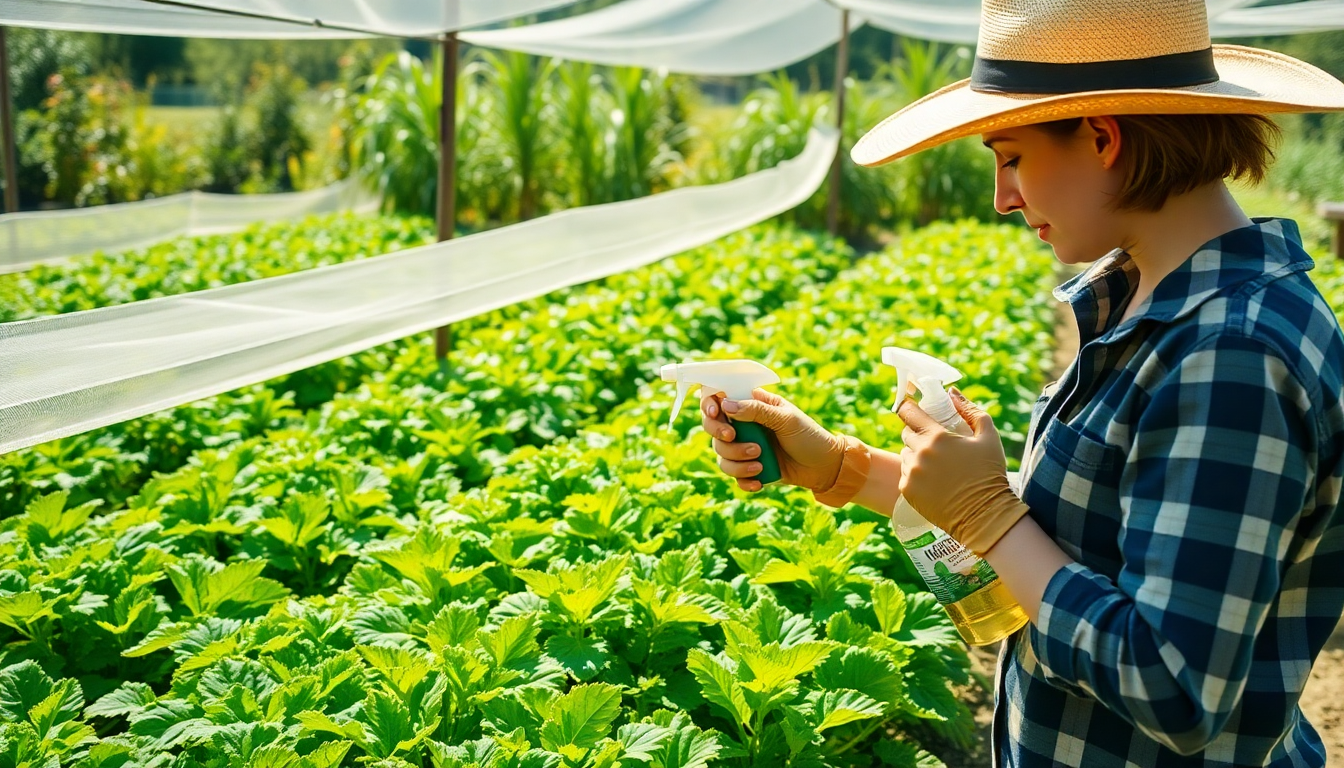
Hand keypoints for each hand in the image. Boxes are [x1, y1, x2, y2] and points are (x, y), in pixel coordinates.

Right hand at [701, 388, 844, 492]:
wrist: (825, 468)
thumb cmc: (809, 436)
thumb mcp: (786, 419)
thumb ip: (757, 410)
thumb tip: (726, 404)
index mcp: (753, 405)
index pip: (720, 399)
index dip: (709, 404)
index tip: (716, 413)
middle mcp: (744, 425)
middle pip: (712, 427)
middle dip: (720, 434)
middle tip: (734, 437)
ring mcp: (744, 446)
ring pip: (721, 453)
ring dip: (736, 460)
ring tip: (760, 462)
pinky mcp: (748, 468)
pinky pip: (732, 474)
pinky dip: (742, 479)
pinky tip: (758, 481)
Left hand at [895, 387, 1028, 555]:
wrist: (984, 515)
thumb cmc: (989, 473)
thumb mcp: (988, 437)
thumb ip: (970, 410)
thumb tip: (952, 392)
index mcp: (936, 436)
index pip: (908, 412)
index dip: (909, 408)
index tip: (912, 408)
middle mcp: (919, 453)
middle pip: (907, 433)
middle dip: (918, 433)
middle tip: (936, 443)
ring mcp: (911, 473)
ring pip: (906, 454)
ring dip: (916, 455)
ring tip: (938, 465)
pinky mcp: (907, 491)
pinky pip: (905, 474)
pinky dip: (915, 474)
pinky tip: (934, 481)